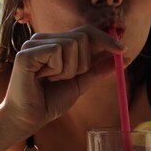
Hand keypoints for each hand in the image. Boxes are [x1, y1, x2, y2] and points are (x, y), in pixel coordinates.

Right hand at [3, 25, 124, 128]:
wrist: (29, 119)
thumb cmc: (49, 101)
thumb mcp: (80, 84)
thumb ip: (97, 70)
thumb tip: (123, 58)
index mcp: (56, 43)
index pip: (85, 31)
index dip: (105, 38)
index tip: (123, 50)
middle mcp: (44, 39)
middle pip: (82, 36)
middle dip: (84, 62)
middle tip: (67, 78)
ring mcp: (34, 43)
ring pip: (72, 44)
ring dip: (69, 69)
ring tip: (53, 79)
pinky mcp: (27, 52)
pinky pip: (57, 51)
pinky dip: (57, 69)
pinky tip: (43, 78)